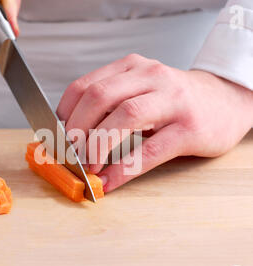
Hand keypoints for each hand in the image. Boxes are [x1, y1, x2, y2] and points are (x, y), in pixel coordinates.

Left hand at [57, 54, 252, 191]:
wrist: (224, 100)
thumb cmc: (174, 101)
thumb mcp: (141, 91)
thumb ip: (110, 105)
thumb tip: (73, 135)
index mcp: (132, 68)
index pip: (86, 85)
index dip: (65, 113)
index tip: (56, 136)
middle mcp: (150, 77)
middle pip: (100, 97)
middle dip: (77, 129)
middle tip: (68, 154)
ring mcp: (172, 101)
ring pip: (125, 116)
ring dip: (98, 145)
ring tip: (88, 168)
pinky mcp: (189, 129)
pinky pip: (150, 150)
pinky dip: (124, 169)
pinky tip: (110, 181)